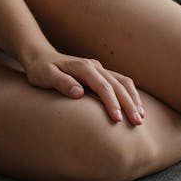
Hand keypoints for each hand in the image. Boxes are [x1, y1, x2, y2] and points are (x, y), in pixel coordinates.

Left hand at [23, 49, 145, 124]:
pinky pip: (120, 82)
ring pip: (123, 82)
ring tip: (140, 118)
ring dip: (133, 99)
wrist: (40, 57)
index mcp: (83, 67)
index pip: (103, 86)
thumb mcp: (44, 75)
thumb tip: (79, 92)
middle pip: (117, 85)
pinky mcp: (100, 73)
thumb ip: (61, 82)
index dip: (112, 103)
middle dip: (129, 104)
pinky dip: (130, 94)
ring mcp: (99, 68)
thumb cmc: (40, 69)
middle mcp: (94, 66)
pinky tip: (135, 108)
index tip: (117, 119)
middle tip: (136, 123)